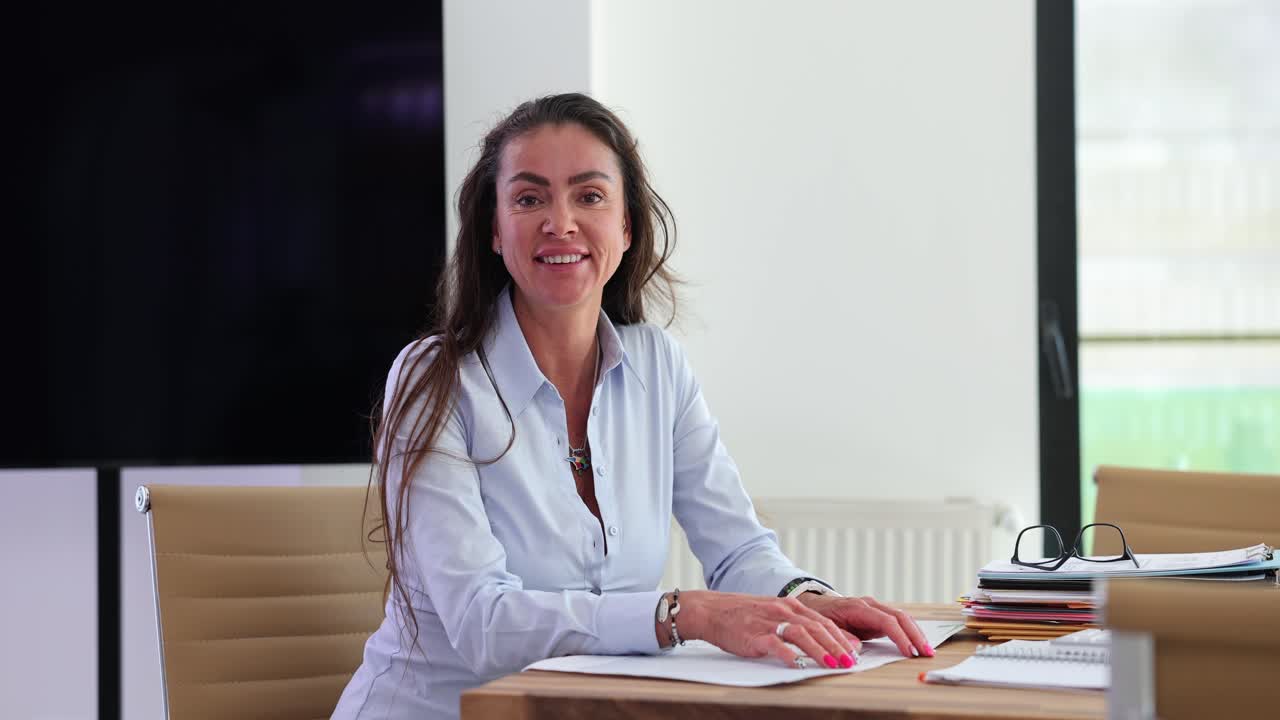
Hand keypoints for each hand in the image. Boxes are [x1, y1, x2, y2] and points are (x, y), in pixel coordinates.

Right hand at [677, 590, 859, 668]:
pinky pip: (775, 644)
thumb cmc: (744, 615)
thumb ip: (797, 623)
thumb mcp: (774, 613)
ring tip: (832, 664)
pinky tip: (797, 665)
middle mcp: (783, 611)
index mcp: (790, 605)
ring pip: (801, 634)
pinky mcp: (755, 634)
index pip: (823, 622)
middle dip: (836, 646)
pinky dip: (788, 655)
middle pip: (817, 627)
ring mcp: (769, 622)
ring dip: (819, 650)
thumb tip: (821, 640)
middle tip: (850, 662)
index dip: (841, 638)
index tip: (854, 653)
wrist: (713, 610)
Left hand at [795, 592, 933, 657]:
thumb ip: (840, 636)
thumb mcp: (825, 627)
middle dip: (915, 635)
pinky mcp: (878, 616)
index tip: (910, 651)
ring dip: (916, 634)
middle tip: (927, 653)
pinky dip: (910, 632)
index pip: (886, 620)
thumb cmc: (821, 616)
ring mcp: (876, 609)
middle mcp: (870, 605)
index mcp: (858, 607)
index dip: (899, 636)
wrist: (817, 606)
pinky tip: (918, 644)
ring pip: (903, 618)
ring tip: (927, 651)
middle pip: (900, 617)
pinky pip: (898, 622)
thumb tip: (856, 648)